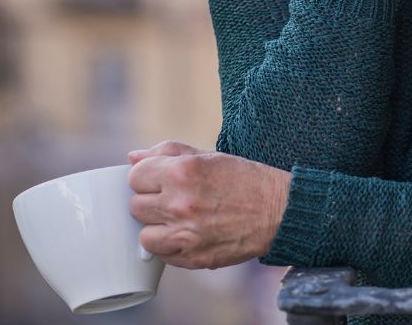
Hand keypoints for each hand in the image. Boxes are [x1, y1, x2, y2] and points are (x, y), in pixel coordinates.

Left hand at [126, 141, 290, 269]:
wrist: (279, 211)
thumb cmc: (244, 179)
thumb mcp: (208, 156)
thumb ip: (167, 153)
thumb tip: (132, 158)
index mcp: (182, 172)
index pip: (135, 176)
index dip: (147, 177)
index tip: (161, 180)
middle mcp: (180, 204)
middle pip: (136, 206)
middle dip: (151, 201)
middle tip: (173, 199)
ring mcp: (186, 235)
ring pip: (144, 236)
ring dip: (157, 228)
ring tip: (177, 220)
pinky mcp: (194, 258)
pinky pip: (162, 255)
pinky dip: (171, 247)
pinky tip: (188, 235)